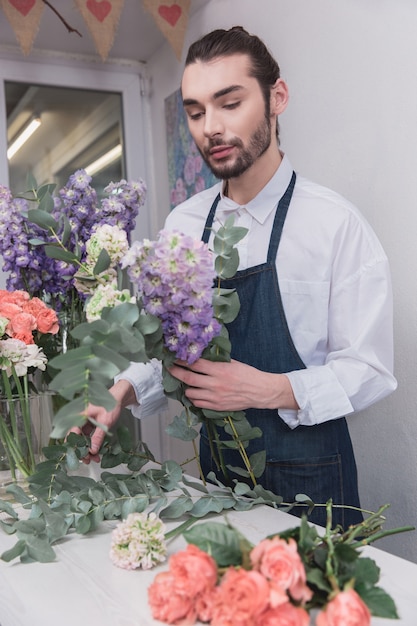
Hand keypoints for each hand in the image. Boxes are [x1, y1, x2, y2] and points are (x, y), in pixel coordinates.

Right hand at [68, 379, 136, 463]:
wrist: (118, 398)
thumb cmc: (110, 405)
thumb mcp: (105, 422)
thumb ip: (98, 436)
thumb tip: (93, 450)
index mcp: (80, 416)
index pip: (72, 433)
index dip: (75, 445)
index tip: (81, 455)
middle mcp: (80, 419)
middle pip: (76, 438)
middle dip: (81, 450)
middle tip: (87, 460)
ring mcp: (84, 423)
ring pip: (82, 439)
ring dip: (87, 449)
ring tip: (94, 459)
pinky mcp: (89, 425)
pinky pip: (88, 437)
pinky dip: (92, 444)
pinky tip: (97, 452)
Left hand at [168, 359, 297, 411]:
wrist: (260, 391)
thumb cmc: (248, 374)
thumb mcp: (233, 363)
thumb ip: (216, 361)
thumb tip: (201, 356)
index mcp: (220, 370)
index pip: (195, 364)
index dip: (182, 360)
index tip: (174, 357)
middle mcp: (215, 384)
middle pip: (188, 378)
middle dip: (175, 372)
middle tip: (168, 368)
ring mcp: (215, 397)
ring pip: (190, 393)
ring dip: (185, 387)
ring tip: (184, 382)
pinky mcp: (216, 406)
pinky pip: (198, 403)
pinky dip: (193, 398)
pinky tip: (194, 392)